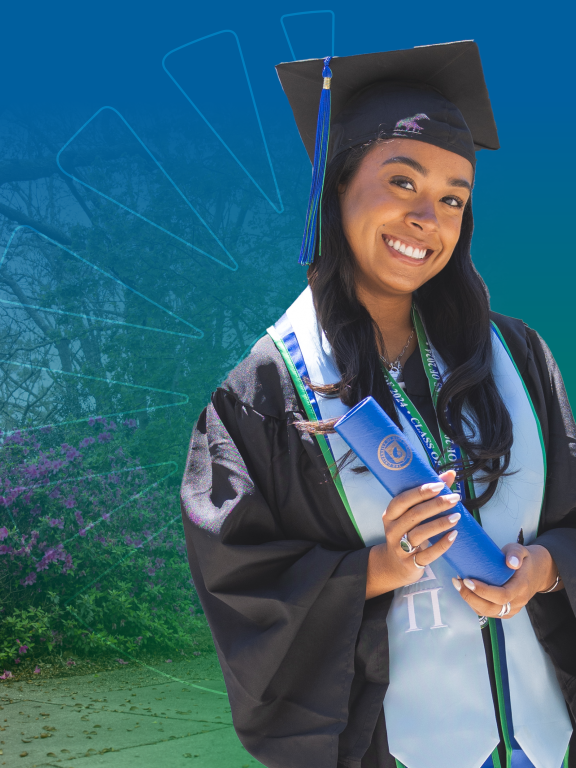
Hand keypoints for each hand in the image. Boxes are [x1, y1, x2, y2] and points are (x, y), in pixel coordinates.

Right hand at [366, 470, 460, 599]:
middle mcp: (393, 530)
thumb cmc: (406, 531)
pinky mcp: (411, 563)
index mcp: (391, 514)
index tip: (440, 485)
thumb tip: (450, 474)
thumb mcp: (411, 514)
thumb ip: (429, 494)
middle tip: (455, 498)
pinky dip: (442, 545)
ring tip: (457, 516)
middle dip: (436, 505)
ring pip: (420, 533)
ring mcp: (400, 548)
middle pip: (414, 515)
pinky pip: (428, 554)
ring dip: (440, 523)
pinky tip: (454, 535)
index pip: (403, 500)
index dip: (421, 492)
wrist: (394, 565)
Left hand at [451, 543, 560, 617]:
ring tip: (458, 584)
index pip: (502, 596)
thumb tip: (510, 562)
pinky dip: (474, 604)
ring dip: (470, 600)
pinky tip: (465, 591)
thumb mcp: (521, 550)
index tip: (467, 580)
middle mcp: (517, 602)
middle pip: (491, 608)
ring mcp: (512, 609)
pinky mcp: (506, 611)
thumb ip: (515, 554)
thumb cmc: (524, 560)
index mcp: (521, 587)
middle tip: (457, 582)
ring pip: (487, 612)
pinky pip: (488, 612)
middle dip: (471, 597)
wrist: (537, 572)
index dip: (483, 591)